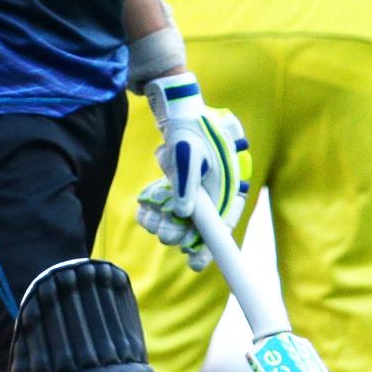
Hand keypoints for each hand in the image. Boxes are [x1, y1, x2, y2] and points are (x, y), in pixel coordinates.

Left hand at [138, 73, 247, 264]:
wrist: (177, 108)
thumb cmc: (188, 127)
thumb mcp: (187, 153)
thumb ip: (186, 183)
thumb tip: (184, 213)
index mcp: (226, 185)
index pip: (223, 222)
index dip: (210, 245)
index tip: (195, 263)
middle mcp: (214, 191)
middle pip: (200, 224)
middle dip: (182, 233)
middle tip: (166, 236)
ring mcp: (195, 189)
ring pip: (180, 217)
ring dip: (164, 221)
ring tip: (151, 221)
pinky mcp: (179, 186)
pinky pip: (167, 205)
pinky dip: (155, 208)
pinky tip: (145, 208)